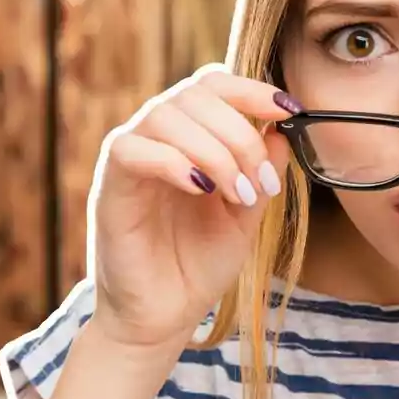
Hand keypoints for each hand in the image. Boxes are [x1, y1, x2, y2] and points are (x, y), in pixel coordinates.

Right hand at [90, 65, 297, 347]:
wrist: (165, 315)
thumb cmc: (202, 261)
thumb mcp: (248, 211)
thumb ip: (263, 169)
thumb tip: (282, 128)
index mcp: (192, 134)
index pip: (215, 83)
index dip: (252, 89)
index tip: (289, 109)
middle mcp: (159, 136)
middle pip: (196, 94)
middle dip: (241, 133)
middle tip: (261, 182)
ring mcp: (131, 157)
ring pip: (167, 115)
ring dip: (214, 151)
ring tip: (236, 194)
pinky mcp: (109, 185)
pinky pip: (132, 149)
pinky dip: (174, 162)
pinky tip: (201, 189)